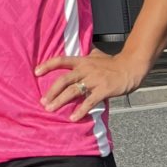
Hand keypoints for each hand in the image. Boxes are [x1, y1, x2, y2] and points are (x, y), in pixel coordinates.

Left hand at [35, 46, 151, 119]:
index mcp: (82, 61)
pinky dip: (80, 110)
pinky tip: (73, 117)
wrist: (130, 67)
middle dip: (51, 91)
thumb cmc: (113, 63)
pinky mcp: (103, 90)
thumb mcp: (97, 55)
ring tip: (51, 109)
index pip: (61, 61)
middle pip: (64, 80)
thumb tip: (81, 49)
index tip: (36, 72)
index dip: (47, 65)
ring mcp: (94, 80)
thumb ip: (86, 54)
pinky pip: (89, 101)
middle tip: (43, 101)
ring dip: (60, 101)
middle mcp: (85, 69)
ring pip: (73, 91)